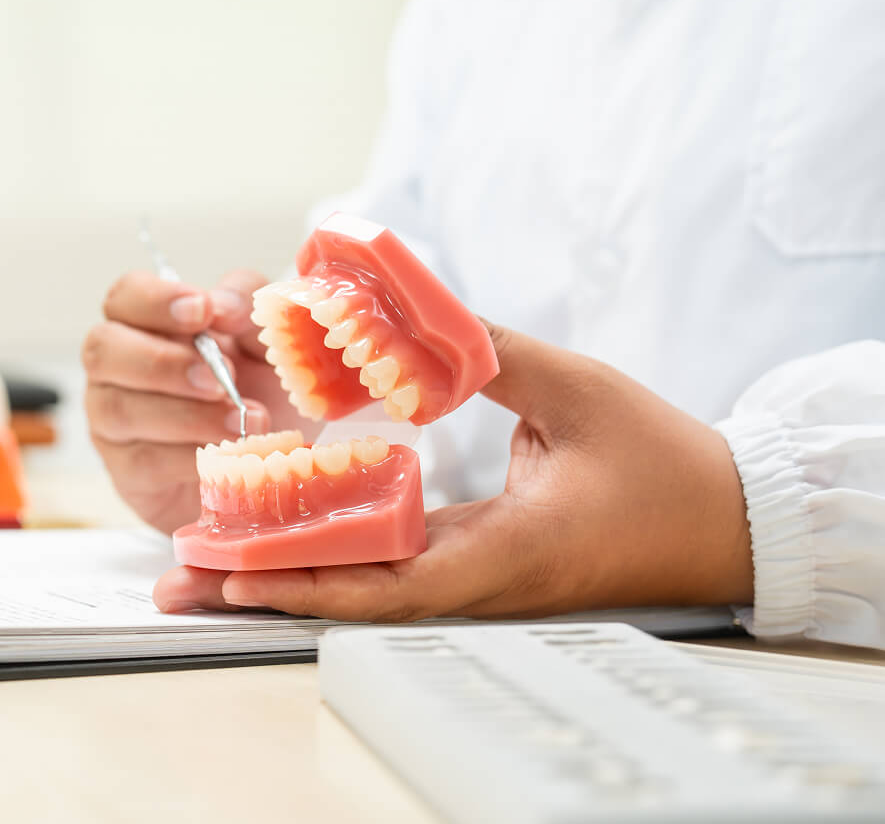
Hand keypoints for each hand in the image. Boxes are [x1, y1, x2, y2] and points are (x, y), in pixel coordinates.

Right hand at [83, 269, 313, 532]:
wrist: (268, 454)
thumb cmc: (257, 383)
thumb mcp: (261, 334)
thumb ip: (243, 305)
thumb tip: (219, 305)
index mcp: (143, 323)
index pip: (124, 297)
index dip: (156, 300)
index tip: (203, 309)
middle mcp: (115, 368)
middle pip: (102, 350)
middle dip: (161, 362)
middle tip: (219, 377)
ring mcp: (112, 422)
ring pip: (119, 409)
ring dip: (187, 415)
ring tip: (243, 420)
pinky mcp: (128, 472)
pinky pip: (143, 462)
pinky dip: (189, 458)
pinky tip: (228, 454)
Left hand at [154, 322, 754, 618]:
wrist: (728, 520)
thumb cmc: (666, 462)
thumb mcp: (577, 390)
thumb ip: (491, 353)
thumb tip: (414, 316)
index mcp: (506, 550)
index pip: (388, 580)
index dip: (306, 578)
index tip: (234, 571)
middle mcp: (483, 577)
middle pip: (357, 596)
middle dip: (269, 589)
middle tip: (184, 580)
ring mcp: (483, 578)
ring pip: (370, 588)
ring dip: (292, 577)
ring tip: (211, 565)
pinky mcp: (488, 564)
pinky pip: (400, 567)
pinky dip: (340, 557)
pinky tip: (293, 538)